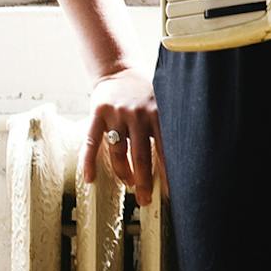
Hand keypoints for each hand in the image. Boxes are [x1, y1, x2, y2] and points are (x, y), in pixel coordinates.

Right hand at [84, 65, 163, 206]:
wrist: (118, 69)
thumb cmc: (145, 93)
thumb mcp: (163, 103)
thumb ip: (167, 126)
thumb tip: (182, 159)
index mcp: (158, 112)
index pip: (165, 148)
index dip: (167, 172)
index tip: (170, 192)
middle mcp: (138, 114)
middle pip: (141, 155)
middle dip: (144, 181)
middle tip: (145, 200)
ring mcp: (117, 114)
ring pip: (118, 152)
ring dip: (123, 172)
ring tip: (129, 184)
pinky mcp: (98, 114)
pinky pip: (92, 142)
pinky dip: (88, 161)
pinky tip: (89, 178)